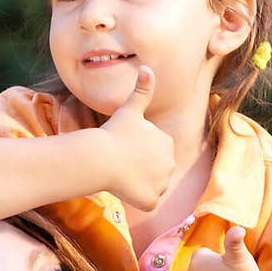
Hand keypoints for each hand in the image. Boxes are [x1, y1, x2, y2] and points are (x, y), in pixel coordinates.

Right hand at [99, 66, 174, 210]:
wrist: (101, 158)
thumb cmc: (114, 133)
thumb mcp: (130, 110)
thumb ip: (142, 90)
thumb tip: (147, 67)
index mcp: (167, 143)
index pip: (155, 152)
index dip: (138, 152)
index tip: (125, 148)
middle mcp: (170, 164)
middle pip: (154, 170)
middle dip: (140, 169)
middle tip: (122, 162)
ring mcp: (162, 184)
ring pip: (150, 187)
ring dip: (138, 184)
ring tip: (122, 175)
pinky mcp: (152, 200)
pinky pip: (146, 203)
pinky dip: (137, 199)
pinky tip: (125, 189)